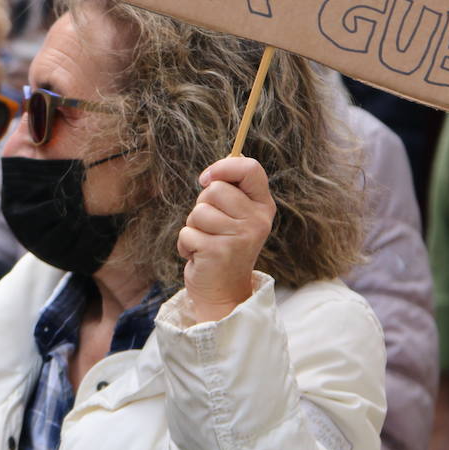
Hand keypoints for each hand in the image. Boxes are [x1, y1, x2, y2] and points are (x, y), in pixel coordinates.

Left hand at [177, 156, 274, 322]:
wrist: (224, 293)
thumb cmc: (224, 247)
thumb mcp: (236, 216)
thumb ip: (233, 189)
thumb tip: (230, 156)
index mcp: (262, 207)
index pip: (251, 169)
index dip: (224, 166)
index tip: (208, 178)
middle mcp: (257, 221)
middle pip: (215, 189)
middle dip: (203, 206)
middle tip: (211, 228)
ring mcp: (240, 237)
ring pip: (198, 211)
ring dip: (193, 227)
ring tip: (206, 243)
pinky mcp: (219, 252)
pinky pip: (187, 233)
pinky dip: (186, 245)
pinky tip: (199, 256)